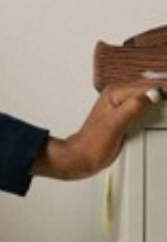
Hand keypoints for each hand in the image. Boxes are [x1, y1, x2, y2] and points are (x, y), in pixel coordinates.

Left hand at [31, 80, 162, 179]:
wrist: (83, 156)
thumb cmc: (93, 143)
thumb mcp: (116, 124)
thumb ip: (134, 107)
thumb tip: (153, 94)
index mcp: (116, 93)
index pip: (149, 85)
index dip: (166, 88)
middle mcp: (118, 95)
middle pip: (150, 85)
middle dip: (165, 87)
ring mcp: (121, 104)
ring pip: (148, 92)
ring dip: (162, 93)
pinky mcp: (125, 114)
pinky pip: (144, 103)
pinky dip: (156, 102)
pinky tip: (162, 104)